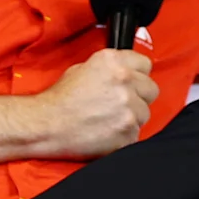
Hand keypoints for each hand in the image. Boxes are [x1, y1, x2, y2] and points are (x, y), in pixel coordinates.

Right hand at [31, 47, 160, 158]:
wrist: (46, 126)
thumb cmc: (59, 100)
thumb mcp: (81, 69)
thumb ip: (110, 68)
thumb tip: (126, 73)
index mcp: (113, 62)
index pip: (145, 64)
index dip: (137, 75)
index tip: (130, 83)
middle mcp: (125, 81)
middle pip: (151, 89)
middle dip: (138, 97)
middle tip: (118, 104)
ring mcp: (129, 108)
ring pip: (145, 114)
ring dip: (131, 118)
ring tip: (107, 121)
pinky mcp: (129, 133)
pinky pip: (136, 135)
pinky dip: (123, 136)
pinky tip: (106, 133)